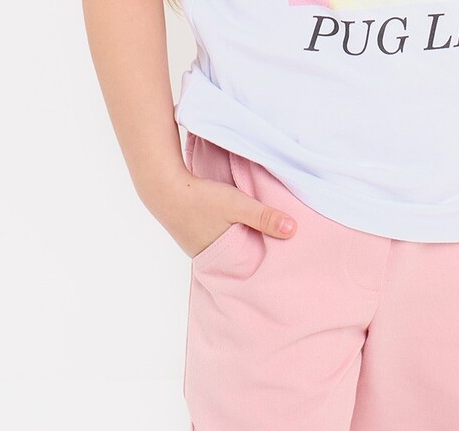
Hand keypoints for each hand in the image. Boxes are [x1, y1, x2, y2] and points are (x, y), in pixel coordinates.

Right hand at [161, 170, 297, 259]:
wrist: (165, 188)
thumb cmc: (202, 199)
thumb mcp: (238, 205)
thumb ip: (265, 217)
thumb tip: (293, 230)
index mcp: (222, 260)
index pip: (250, 270)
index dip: (266, 266)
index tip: (283, 263)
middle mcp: (210, 260)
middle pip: (240, 261)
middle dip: (256, 256)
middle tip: (277, 253)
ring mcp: (200, 249)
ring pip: (229, 250)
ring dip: (242, 244)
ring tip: (260, 238)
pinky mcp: (195, 236)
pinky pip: (218, 241)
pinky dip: (229, 237)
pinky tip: (236, 227)